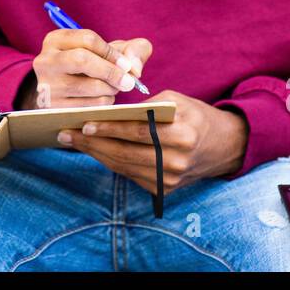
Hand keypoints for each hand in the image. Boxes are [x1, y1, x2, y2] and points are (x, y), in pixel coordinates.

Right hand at [25, 28, 151, 109]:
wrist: (61, 92)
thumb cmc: (92, 66)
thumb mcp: (107, 51)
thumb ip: (132, 49)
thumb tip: (135, 68)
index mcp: (56, 40)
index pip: (88, 39)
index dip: (112, 53)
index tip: (127, 64)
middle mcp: (45, 60)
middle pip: (82, 59)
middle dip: (111, 71)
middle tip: (129, 81)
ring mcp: (47, 85)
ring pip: (87, 86)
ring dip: (110, 89)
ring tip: (114, 88)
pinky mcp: (53, 108)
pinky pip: (87, 106)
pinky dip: (103, 102)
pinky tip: (103, 98)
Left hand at [57, 90, 247, 195]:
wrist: (223, 146)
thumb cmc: (195, 116)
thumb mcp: (177, 100)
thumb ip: (148, 105)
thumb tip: (112, 112)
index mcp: (182, 134)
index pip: (139, 132)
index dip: (110, 129)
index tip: (85, 124)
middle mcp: (176, 160)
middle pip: (126, 153)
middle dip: (92, 144)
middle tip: (66, 134)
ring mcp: (170, 178)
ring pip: (124, 166)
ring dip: (95, 154)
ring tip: (73, 142)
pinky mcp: (164, 189)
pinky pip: (129, 174)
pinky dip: (109, 162)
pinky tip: (93, 151)